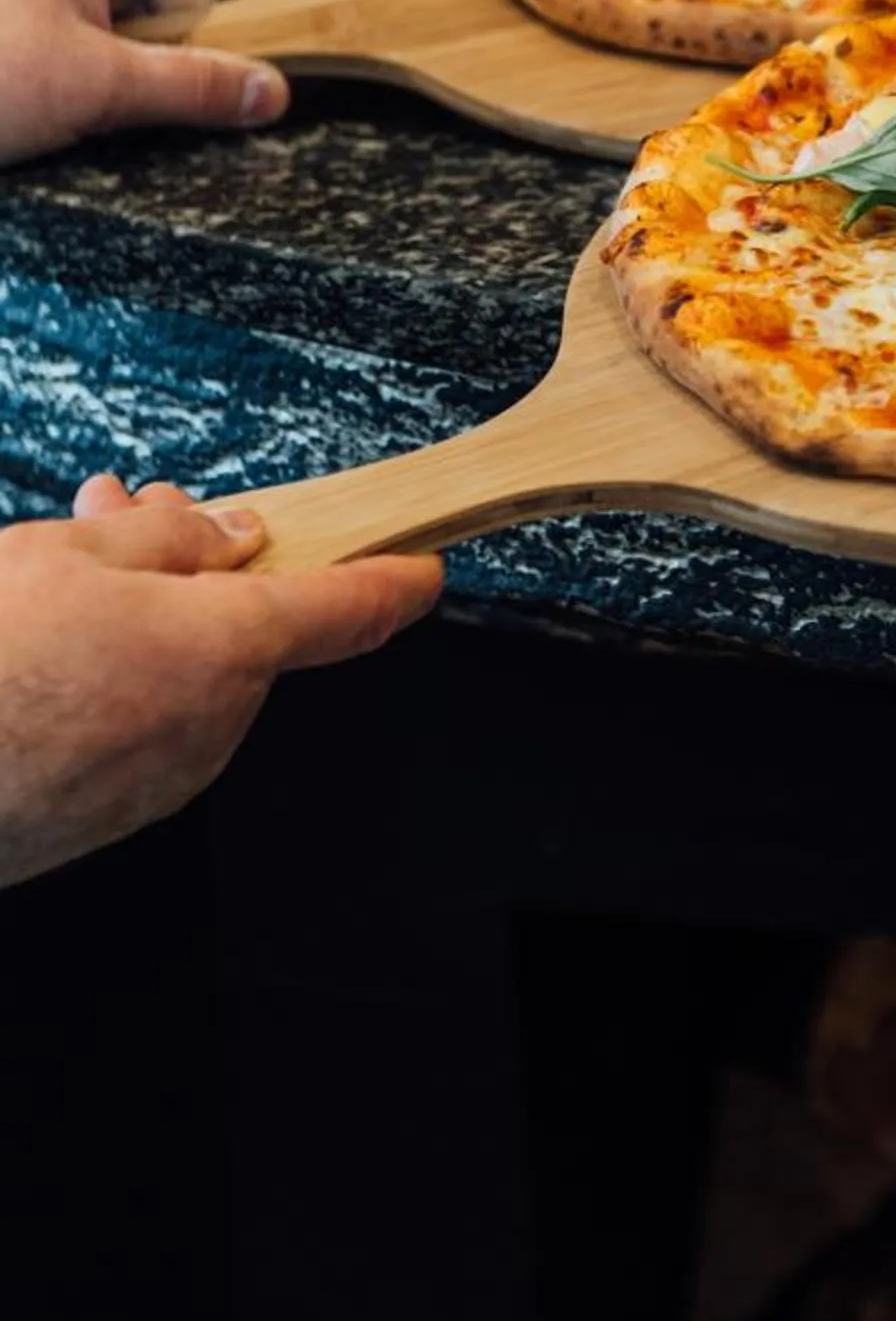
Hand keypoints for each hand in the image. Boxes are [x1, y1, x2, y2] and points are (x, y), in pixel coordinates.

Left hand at [0, 0, 287, 165]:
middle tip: (116, 92)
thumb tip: (268, 91)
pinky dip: (49, 88)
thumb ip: (191, 87)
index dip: (188, 9)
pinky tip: (31, 116)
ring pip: (86, 31)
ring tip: (63, 106)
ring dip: (90, 74)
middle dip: (135, 52)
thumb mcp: (101, 87)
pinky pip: (44, 55)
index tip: (178, 61)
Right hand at [0, 479, 441, 889]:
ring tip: (60, 572)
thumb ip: (169, 537)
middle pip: (246, 630)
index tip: (424, 569)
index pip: (351, 612)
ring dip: (148, 616)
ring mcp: (165, 778)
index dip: (395, 582)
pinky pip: (144, 725)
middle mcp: (215, 723)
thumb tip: (231, 535)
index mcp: (226, 648)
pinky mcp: (116, 813)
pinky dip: (116, 677)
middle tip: (131, 506)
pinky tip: (46, 647)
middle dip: (198, 563)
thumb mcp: (70, 551)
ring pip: (188, 675)